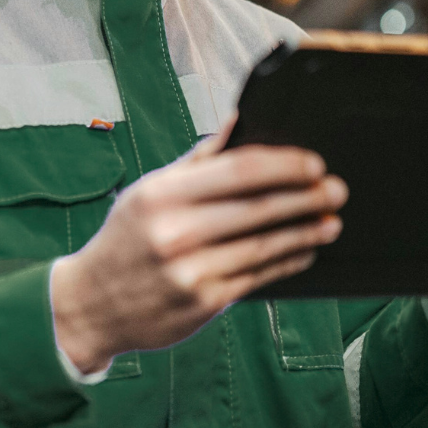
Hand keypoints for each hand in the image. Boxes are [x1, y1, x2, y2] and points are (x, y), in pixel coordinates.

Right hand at [49, 117, 345, 374]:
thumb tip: (239, 122)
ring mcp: (190, 269)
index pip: (238, 170)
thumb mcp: (148, 192)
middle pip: (259, 208)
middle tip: (336, 189)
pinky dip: (288, 262)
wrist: (91, 306)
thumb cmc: (127, 240)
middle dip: (306, 197)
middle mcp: (175, 231)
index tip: (312, 162)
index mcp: (162, 194)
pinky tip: (304, 251)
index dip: (284, 165)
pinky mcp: (203, 302)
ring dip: (305, 231)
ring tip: (330, 221)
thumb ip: (196, 160)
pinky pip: (258, 276)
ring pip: (265, 245)